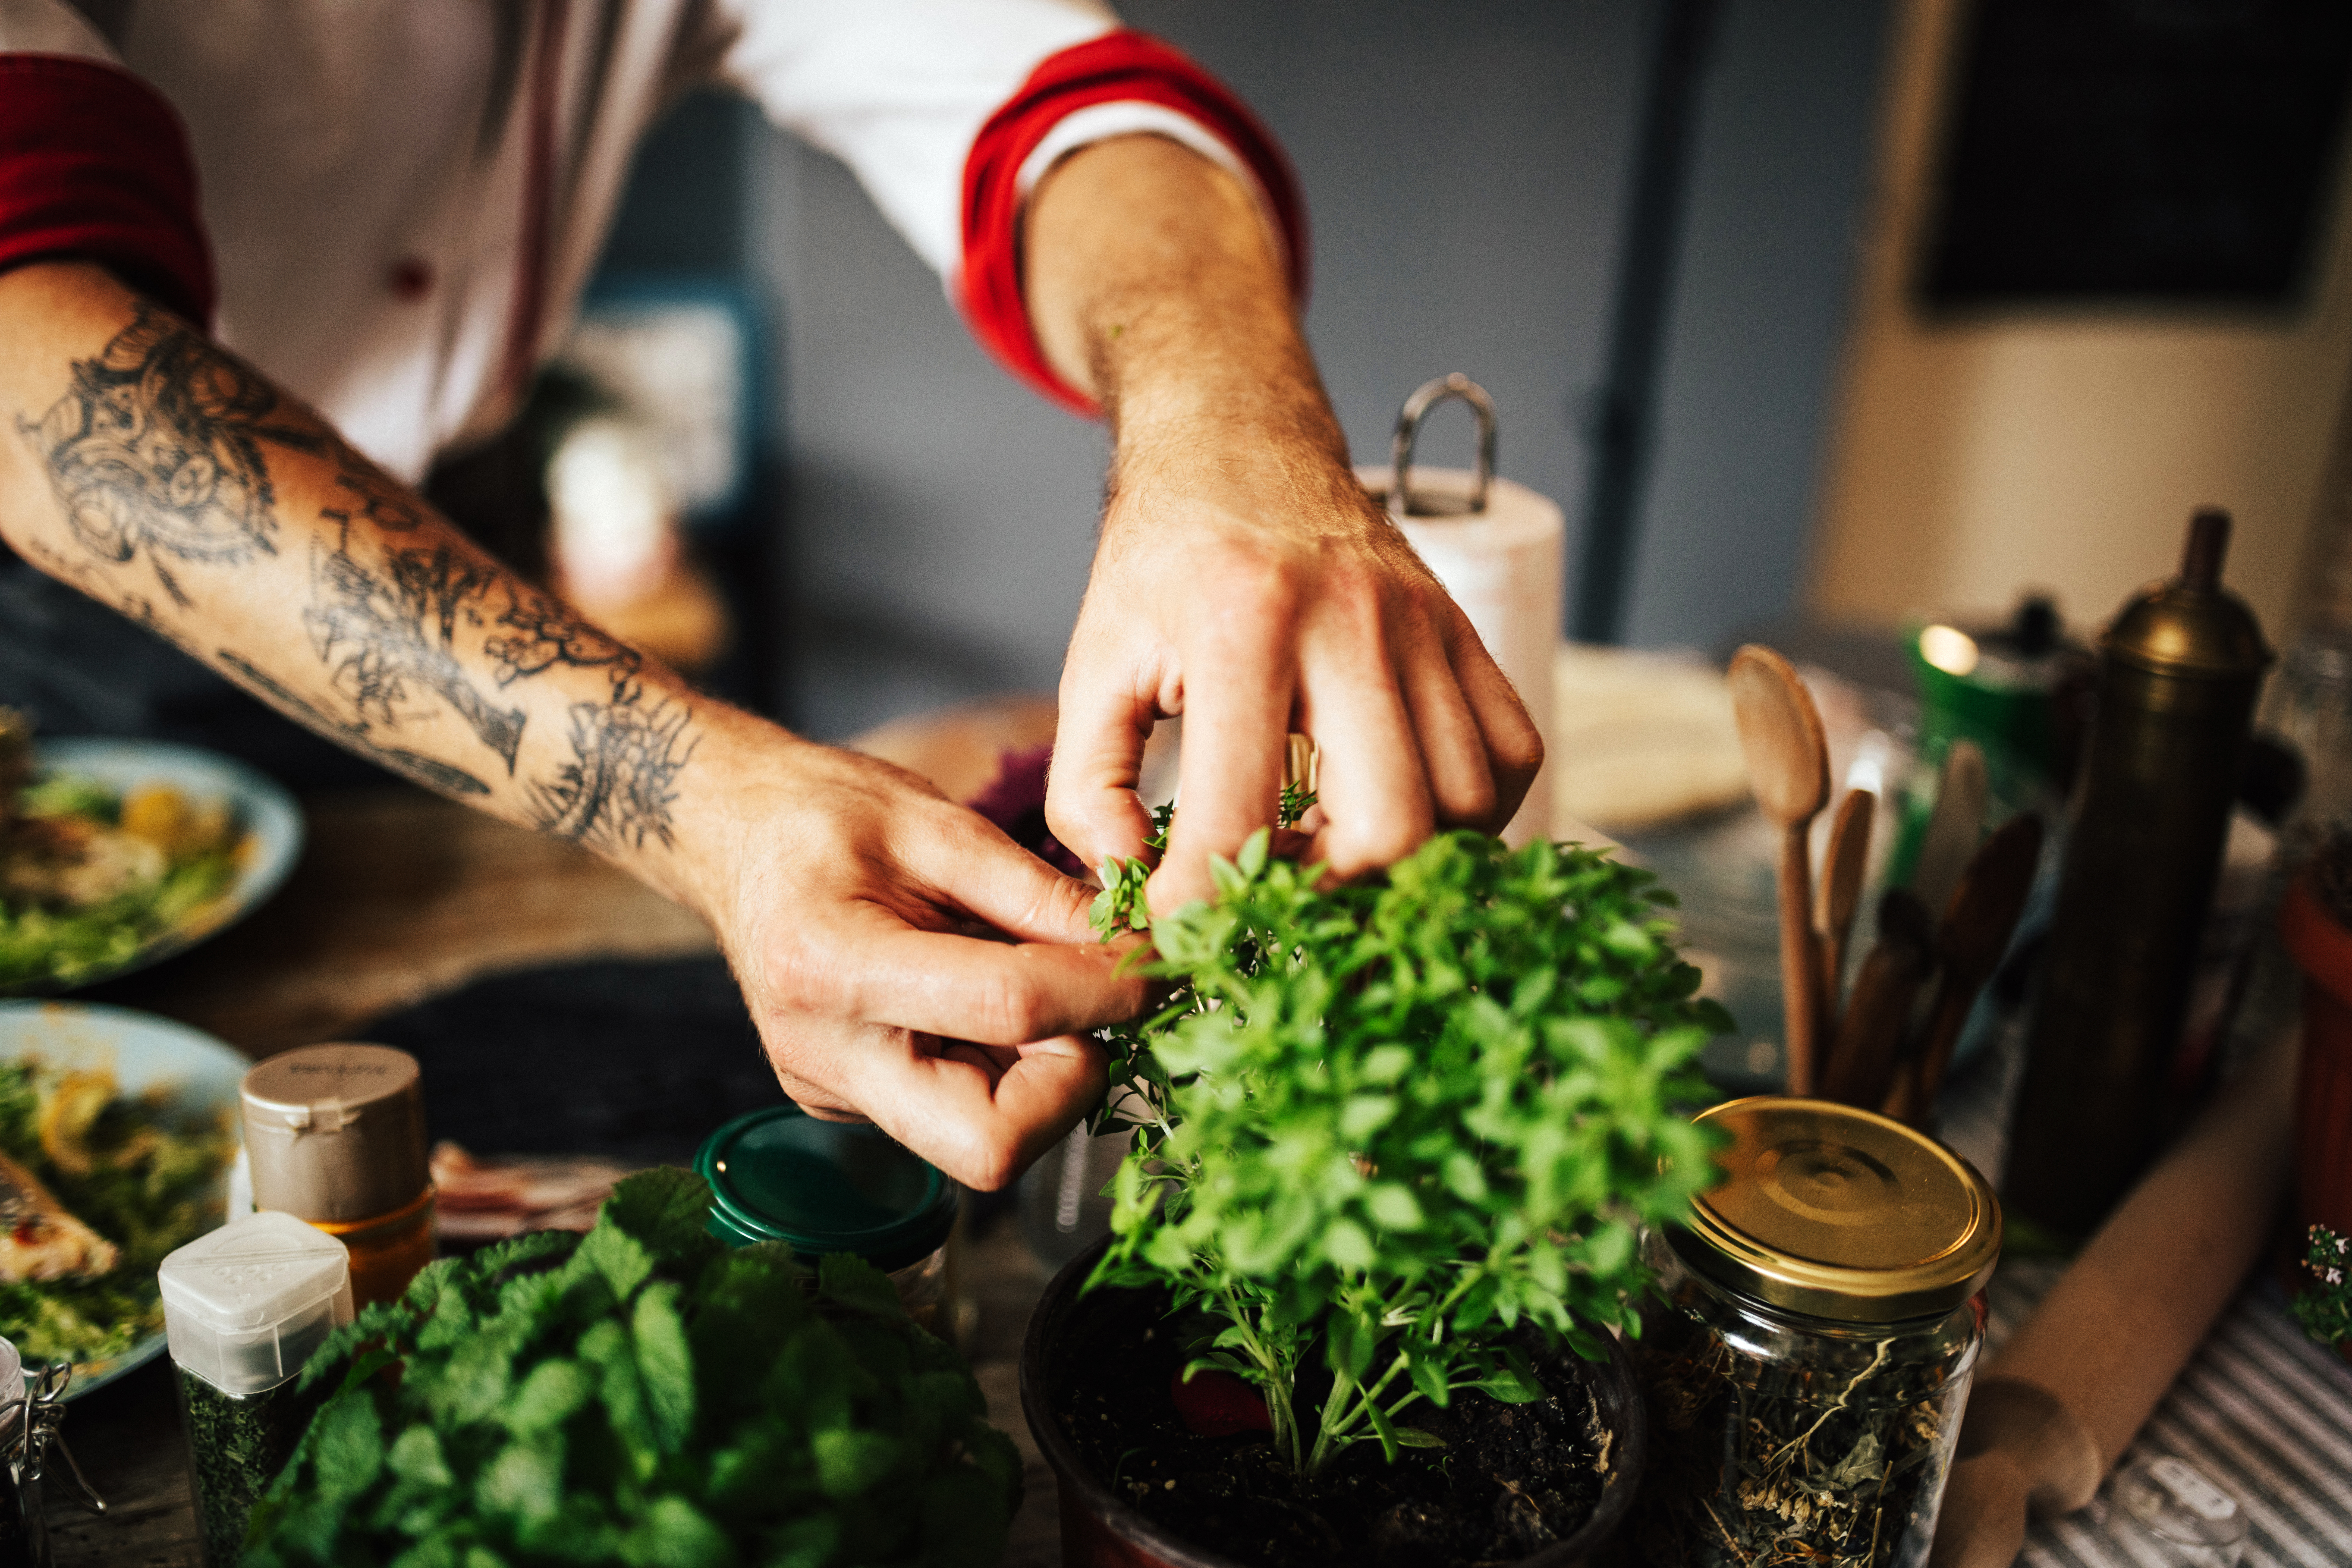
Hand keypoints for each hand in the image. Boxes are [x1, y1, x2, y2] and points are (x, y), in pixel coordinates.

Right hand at [685, 719, 1145, 1189]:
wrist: (731, 837)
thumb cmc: (821, 814)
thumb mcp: (933, 822)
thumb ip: (1035, 892)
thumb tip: (1132, 946)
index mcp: (832, 967)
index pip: (1006, 1011)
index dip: (1101, 989)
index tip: (1147, 958)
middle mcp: (827, 1057)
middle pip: (990, 1146)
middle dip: (1068, 1081)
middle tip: (1085, 1001)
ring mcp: (837, 1092)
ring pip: (984, 1142)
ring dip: (1045, 1075)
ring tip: (1041, 987)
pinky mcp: (855, 1102)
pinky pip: (960, 1113)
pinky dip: (1005, 1067)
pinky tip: (991, 999)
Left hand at [1019, 137, 1540, 908]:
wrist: (1239, 442)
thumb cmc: (1164, 560)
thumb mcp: (1092, 662)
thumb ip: (1086, 789)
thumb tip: (1132, 887)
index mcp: (1244, 627)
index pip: (1241, 815)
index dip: (1203, 902)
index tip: (1177, 923)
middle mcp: (1354, 624)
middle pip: (1393, 824)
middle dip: (1332, 891)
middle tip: (1277, 886)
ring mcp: (1427, 628)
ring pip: (1469, 801)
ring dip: (1405, 859)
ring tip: (1331, 848)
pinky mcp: (1468, 634)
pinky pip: (1514, 756)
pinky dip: (1471, 813)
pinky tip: (1398, 810)